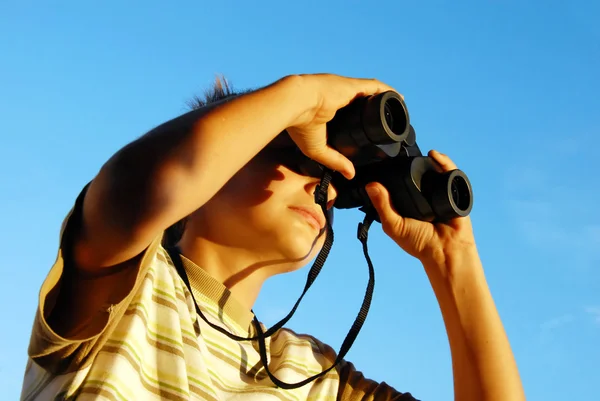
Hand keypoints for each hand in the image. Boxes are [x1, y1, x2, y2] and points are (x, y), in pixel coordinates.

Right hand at [284, 74, 397, 179]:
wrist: (295, 104)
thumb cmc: (299, 125)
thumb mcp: (318, 149)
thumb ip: (335, 161)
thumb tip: (349, 174)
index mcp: (329, 111)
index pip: (351, 114)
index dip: (363, 121)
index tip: (373, 130)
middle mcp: (339, 98)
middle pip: (364, 103)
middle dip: (377, 111)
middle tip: (390, 123)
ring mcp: (346, 90)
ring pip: (372, 94)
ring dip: (384, 101)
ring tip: (398, 111)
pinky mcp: (352, 85)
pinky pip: (375, 87)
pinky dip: (387, 91)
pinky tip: (399, 98)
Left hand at [365, 150, 476, 264]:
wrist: (445, 251)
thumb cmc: (419, 243)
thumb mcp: (394, 225)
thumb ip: (383, 206)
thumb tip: (370, 185)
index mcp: (407, 203)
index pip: (399, 183)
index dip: (393, 173)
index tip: (384, 160)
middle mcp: (423, 196)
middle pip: (417, 174)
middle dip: (411, 163)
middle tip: (402, 154)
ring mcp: (439, 192)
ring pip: (433, 171)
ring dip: (428, 160)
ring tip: (419, 153)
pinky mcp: (454, 192)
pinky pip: (450, 174)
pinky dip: (444, 163)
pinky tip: (434, 155)